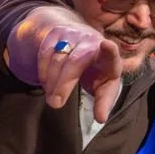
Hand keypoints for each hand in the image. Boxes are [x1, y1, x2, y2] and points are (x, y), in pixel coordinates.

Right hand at [9, 6, 123, 122]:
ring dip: (52, 81)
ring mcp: (72, 35)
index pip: (111, 52)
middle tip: (56, 104)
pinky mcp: (56, 33)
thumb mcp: (103, 85)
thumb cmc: (97, 70)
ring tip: (52, 99)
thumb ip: (103, 102)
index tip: (106, 45)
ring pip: (58, 58)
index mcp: (108, 57)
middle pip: (75, 62)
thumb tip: (101, 119)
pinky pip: (45, 53)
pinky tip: (45, 84)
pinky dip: (43, 70)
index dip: (110, 50)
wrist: (80, 41)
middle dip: (64, 83)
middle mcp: (91, 42)